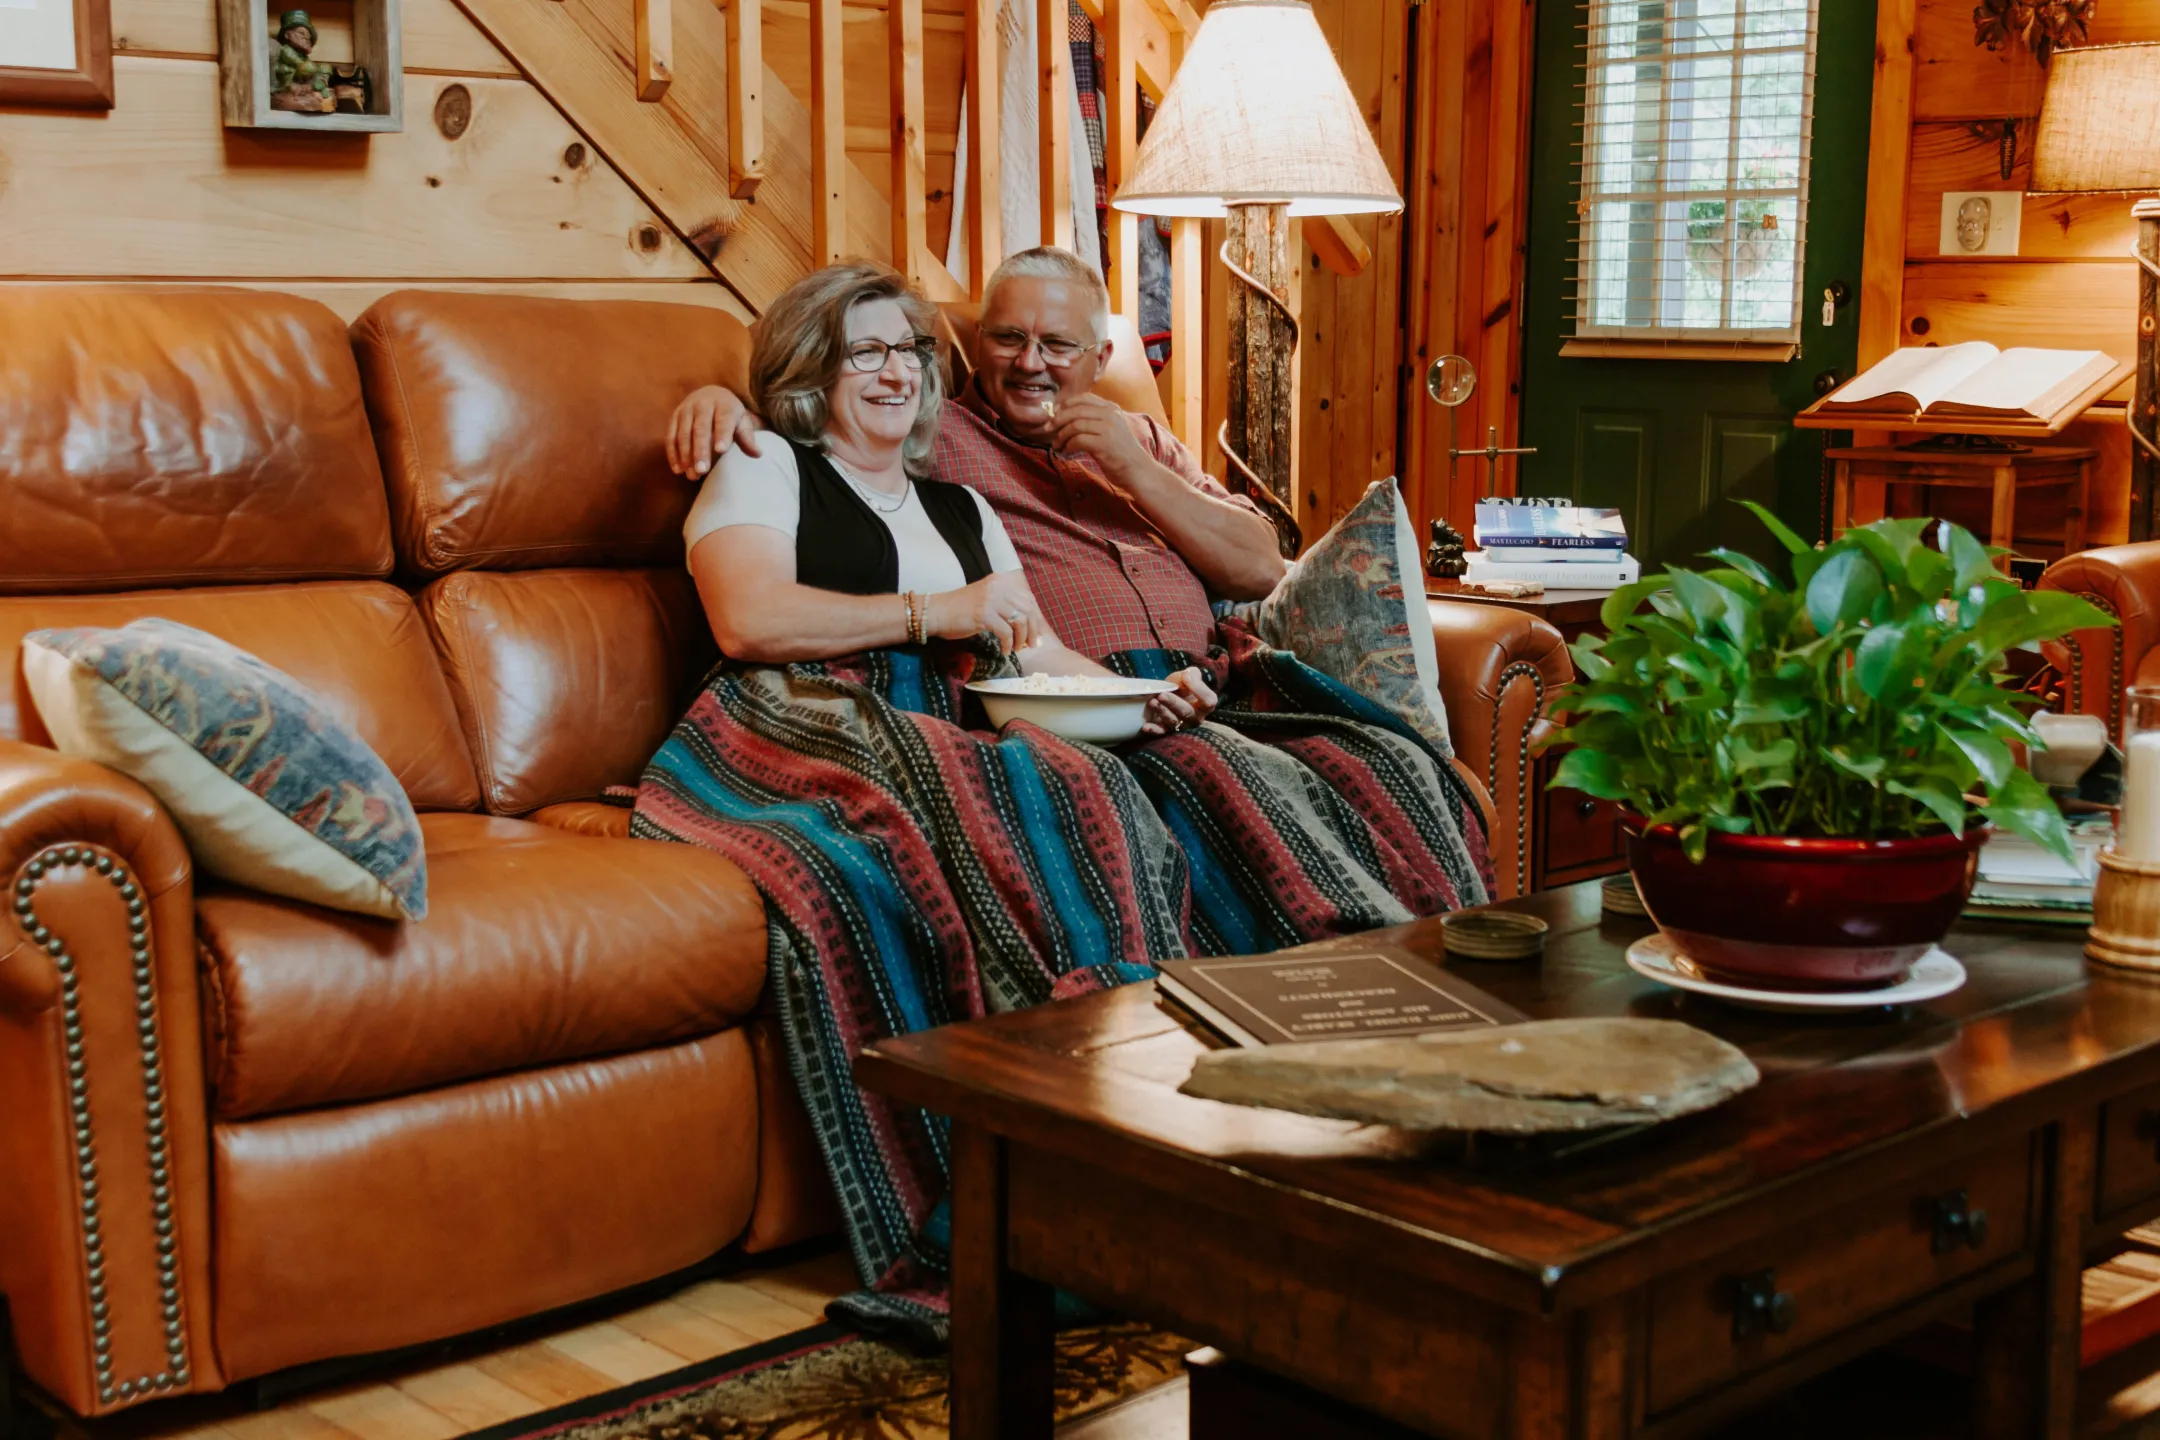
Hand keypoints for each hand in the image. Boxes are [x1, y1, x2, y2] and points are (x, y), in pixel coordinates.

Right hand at [667, 385, 761, 477]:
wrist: (710, 395)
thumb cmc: (729, 414)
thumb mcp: (741, 422)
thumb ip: (747, 438)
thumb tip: (758, 454)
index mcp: (723, 404)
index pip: (723, 420)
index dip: (722, 435)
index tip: (721, 450)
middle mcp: (702, 404)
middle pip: (701, 429)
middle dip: (701, 450)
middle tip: (702, 470)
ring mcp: (686, 409)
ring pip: (684, 433)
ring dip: (686, 455)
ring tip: (692, 475)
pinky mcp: (674, 417)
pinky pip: (671, 436)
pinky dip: (673, 453)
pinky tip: (678, 470)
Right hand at [926, 572, 1045, 654]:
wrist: (936, 612)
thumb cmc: (960, 609)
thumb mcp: (986, 599)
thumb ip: (1005, 605)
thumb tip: (1028, 623)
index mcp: (1001, 581)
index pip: (1028, 598)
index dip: (1035, 618)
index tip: (1036, 633)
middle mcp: (998, 587)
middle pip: (1028, 610)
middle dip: (1033, 630)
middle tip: (1032, 644)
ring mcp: (991, 599)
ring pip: (1020, 621)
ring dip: (1022, 639)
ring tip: (1018, 648)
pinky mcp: (984, 614)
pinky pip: (1006, 632)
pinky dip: (1008, 644)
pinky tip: (1004, 650)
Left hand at [1046, 394, 1150, 483]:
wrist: (1139, 470)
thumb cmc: (1122, 452)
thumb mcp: (1111, 429)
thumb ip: (1095, 420)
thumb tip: (1065, 418)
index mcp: (1111, 408)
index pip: (1084, 398)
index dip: (1066, 404)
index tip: (1054, 413)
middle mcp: (1110, 415)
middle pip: (1076, 410)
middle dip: (1058, 419)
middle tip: (1048, 429)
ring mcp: (1108, 429)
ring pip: (1075, 425)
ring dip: (1061, 436)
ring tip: (1056, 445)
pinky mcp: (1104, 444)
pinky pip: (1078, 440)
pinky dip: (1068, 446)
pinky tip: (1066, 452)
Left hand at [1141, 666, 1217, 736]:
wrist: (1171, 693)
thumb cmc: (1183, 686)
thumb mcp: (1190, 676)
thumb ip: (1193, 674)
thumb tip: (1187, 676)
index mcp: (1205, 705)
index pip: (1208, 701)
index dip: (1198, 689)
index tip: (1186, 677)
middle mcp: (1195, 718)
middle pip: (1187, 712)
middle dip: (1173, 703)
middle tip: (1162, 695)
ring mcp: (1181, 725)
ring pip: (1172, 721)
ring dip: (1162, 712)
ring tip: (1152, 702)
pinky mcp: (1166, 729)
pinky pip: (1161, 732)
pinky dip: (1154, 730)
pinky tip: (1145, 726)